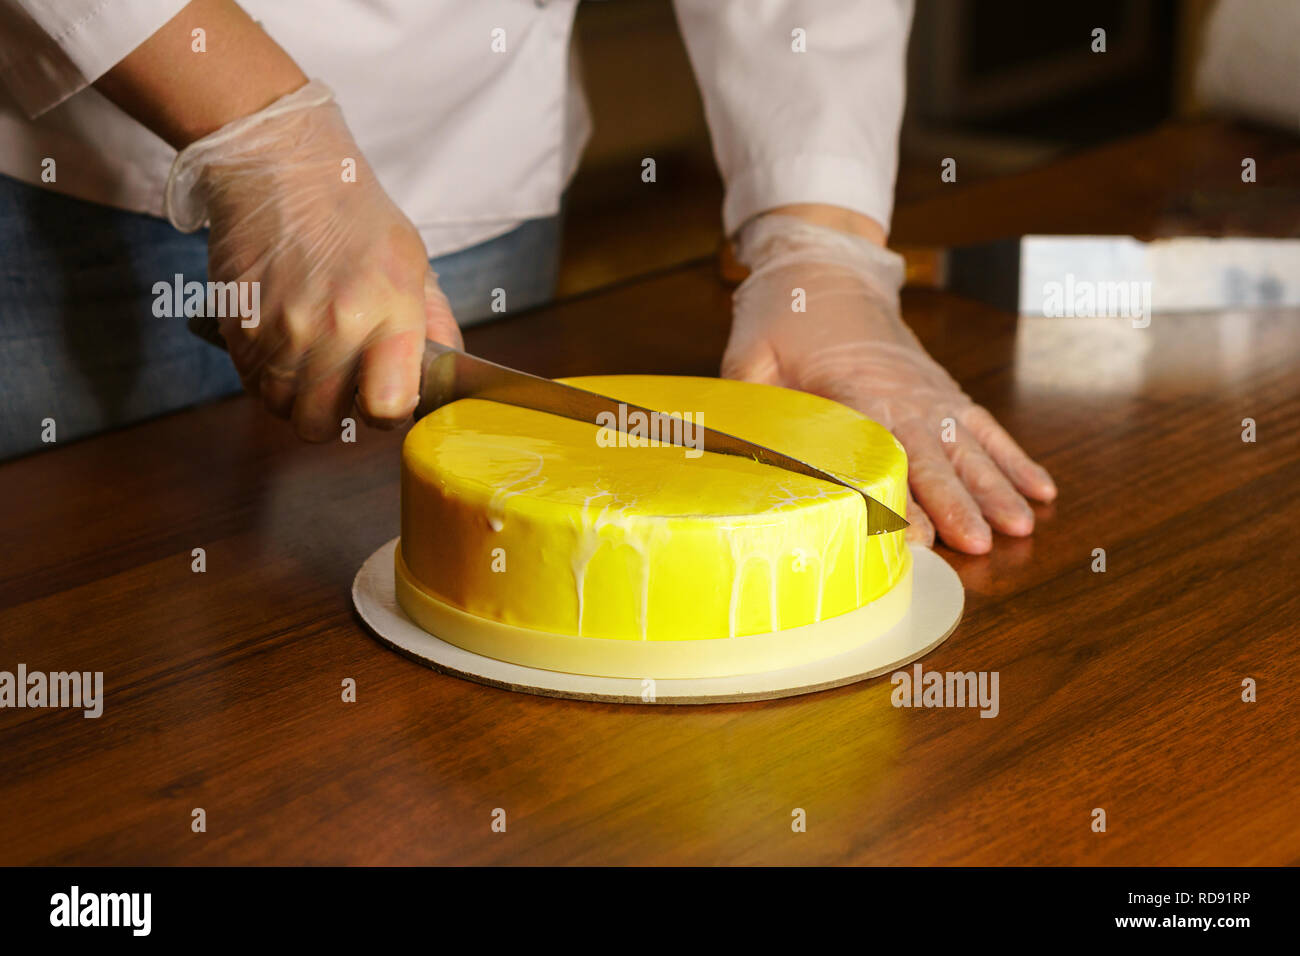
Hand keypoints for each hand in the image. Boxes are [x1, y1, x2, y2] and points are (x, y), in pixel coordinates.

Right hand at [165, 80, 461, 440]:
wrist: (278, 166)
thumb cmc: (353, 214)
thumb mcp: (413, 261)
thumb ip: (434, 326)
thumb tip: (448, 380)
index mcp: (386, 310)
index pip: (386, 408)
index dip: (387, 411)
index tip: (385, 396)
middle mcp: (330, 326)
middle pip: (323, 423)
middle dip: (336, 412)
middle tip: (344, 382)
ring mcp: (277, 329)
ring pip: (282, 409)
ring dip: (297, 397)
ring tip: (312, 360)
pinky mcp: (235, 325)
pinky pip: (250, 383)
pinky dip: (267, 376)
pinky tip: (283, 343)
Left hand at [723, 215, 1055, 553]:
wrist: (826, 265)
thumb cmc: (784, 312)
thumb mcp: (751, 353)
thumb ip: (752, 401)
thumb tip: (744, 448)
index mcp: (853, 384)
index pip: (882, 446)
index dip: (901, 493)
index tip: (919, 533)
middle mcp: (902, 391)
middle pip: (936, 451)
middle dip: (961, 500)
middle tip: (982, 542)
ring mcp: (929, 391)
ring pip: (970, 443)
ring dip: (997, 486)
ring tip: (1021, 527)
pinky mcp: (942, 391)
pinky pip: (986, 425)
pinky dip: (1014, 458)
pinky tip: (1040, 489)